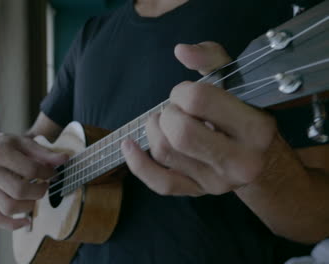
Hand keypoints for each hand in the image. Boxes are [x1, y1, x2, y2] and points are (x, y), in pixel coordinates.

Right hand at [0, 132, 66, 228]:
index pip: (30, 170)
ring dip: (28, 206)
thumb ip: (45, 153)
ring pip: (8, 207)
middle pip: (18, 191)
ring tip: (36, 197)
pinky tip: (26, 221)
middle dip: (39, 191)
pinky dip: (12, 224)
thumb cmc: (9, 144)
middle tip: (46, 186)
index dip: (47, 173)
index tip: (53, 173)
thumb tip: (64, 159)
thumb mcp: (26, 143)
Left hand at [121, 42, 276, 195]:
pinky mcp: (197, 192)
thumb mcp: (237, 81)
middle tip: (176, 110)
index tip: (186, 94)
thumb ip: (210, 59)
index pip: (198, 101)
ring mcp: (217, 182)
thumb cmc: (242, 113)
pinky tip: (129, 145)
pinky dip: (138, 164)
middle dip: (168, 113)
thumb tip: (181, 50)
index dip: (182, 91)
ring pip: (165, 152)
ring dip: (154, 130)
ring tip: (165, 121)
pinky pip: (160, 183)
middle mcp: (240, 162)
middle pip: (180, 133)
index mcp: (255, 128)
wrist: (260, 158)